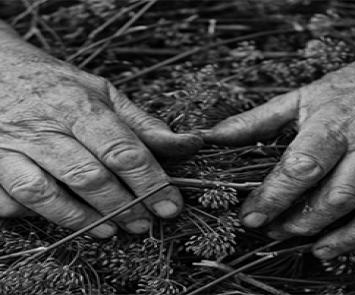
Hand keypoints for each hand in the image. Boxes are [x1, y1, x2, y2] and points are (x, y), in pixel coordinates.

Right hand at [0, 39, 201, 237]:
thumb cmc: (58, 84)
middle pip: (88, 177)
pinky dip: (36, 216)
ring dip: (82, 219)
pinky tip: (64, 218)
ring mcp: (9, 147)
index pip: (121, 150)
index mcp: (78, 106)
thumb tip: (188, 144)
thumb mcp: (103, 92)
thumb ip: (143, 123)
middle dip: (122, 206)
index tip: (170, 205)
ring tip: (111, 230)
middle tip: (144, 222)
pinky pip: (9, 201)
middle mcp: (43, 127)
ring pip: (44, 194)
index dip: (150, 182)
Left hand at [202, 48, 354, 258]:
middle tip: (279, 232)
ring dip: (350, 237)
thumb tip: (213, 137)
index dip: (273, 196)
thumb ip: (257, 120)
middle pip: (338, 196)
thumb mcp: (302, 96)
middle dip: (304, 222)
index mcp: (335, 124)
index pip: (301, 167)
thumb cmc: (351, 88)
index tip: (251, 218)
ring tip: (319, 249)